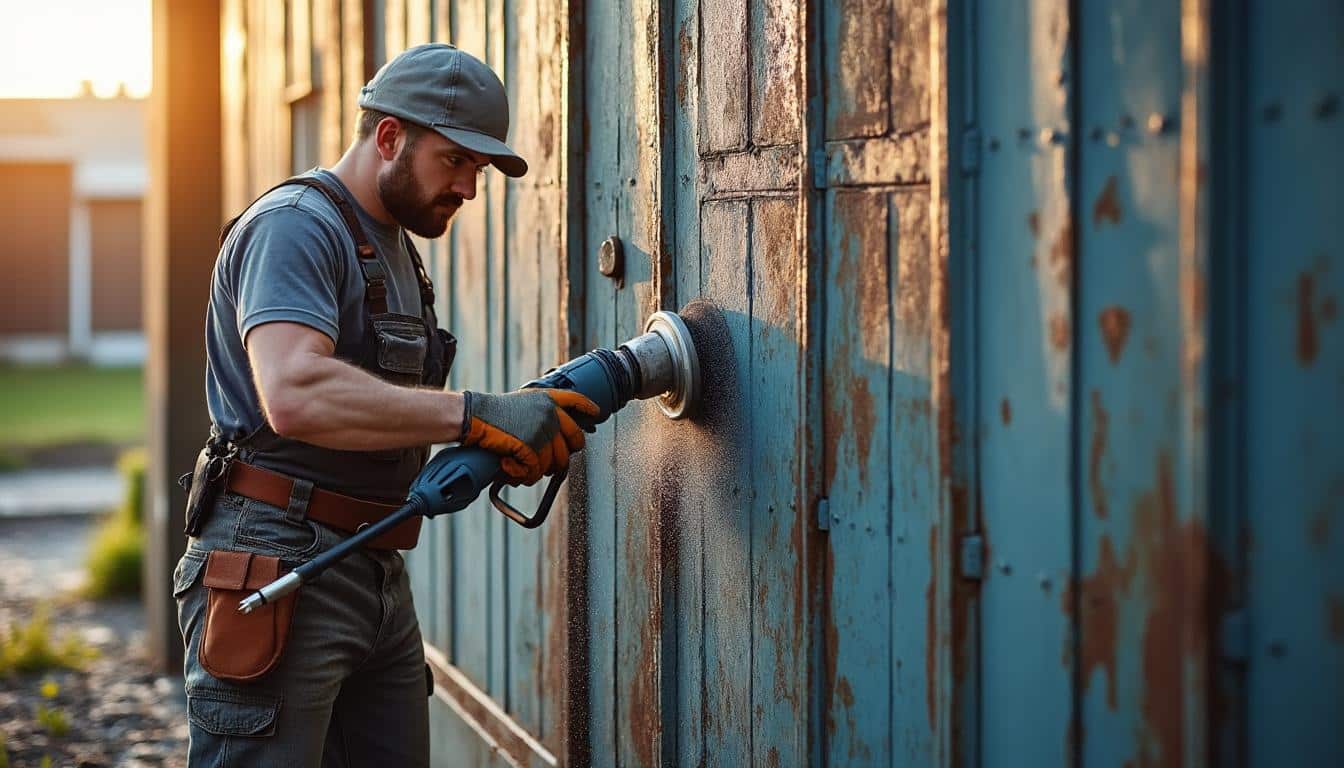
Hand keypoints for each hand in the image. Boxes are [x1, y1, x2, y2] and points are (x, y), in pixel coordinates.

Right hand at [459, 389, 600, 484]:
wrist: (474, 416)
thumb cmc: (492, 413)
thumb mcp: (522, 404)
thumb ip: (541, 415)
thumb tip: (555, 439)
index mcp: (548, 399)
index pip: (576, 400)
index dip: (588, 408)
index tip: (597, 414)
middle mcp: (550, 413)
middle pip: (573, 442)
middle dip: (563, 458)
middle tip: (551, 466)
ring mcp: (542, 430)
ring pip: (553, 462)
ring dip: (538, 471)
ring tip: (522, 469)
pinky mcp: (531, 447)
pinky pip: (535, 471)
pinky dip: (523, 475)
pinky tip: (512, 470)